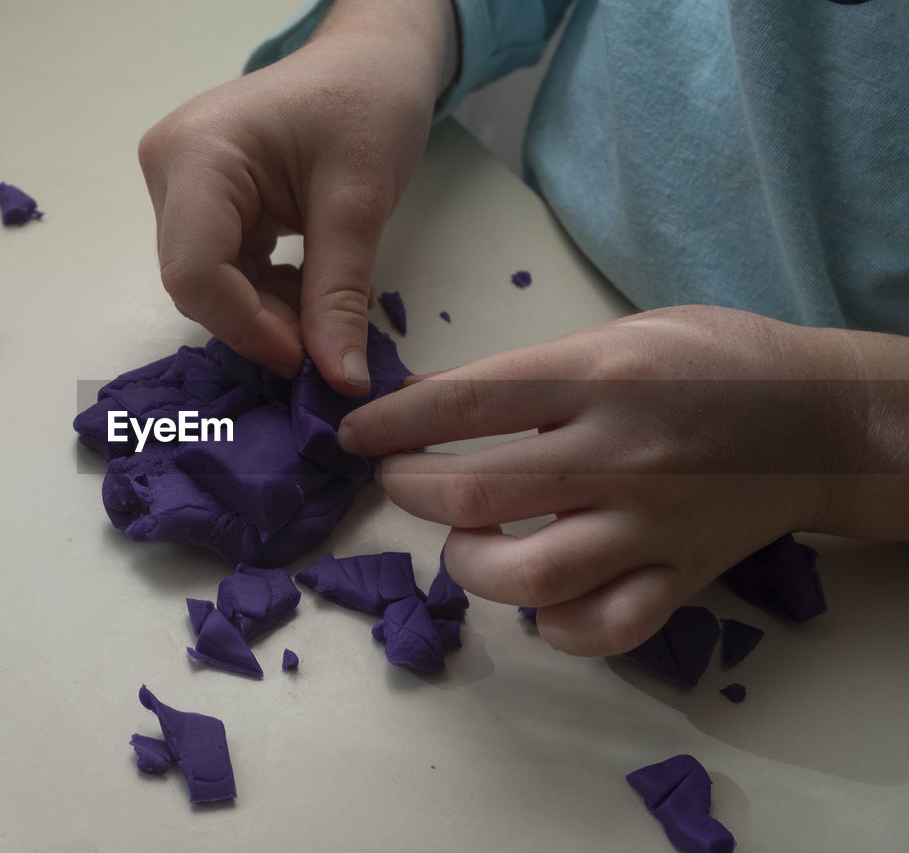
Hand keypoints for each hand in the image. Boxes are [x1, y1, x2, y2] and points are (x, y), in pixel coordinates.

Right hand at [138, 1, 456, 394]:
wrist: (369, 60)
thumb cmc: (368, 105)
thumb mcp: (360, 203)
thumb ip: (339, 296)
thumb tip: (340, 382)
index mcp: (197, 155)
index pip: (195, 271)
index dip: (246, 327)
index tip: (306, 359)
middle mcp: (169, 169)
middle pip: (196, 281)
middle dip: (259, 323)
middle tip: (324, 344)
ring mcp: (178, 185)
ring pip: (208, 283)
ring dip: (265, 312)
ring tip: (324, 308)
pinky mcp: (199, 201)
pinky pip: (221, 268)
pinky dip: (264, 293)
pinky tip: (307, 287)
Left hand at [338, 305, 908, 655]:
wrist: (820, 418)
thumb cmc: (710, 362)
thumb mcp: (618, 336)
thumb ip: (532, 373)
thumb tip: (428, 407)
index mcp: (601, 376)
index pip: (466, 403)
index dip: (393, 424)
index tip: (355, 435)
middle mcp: (621, 453)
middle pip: (477, 494)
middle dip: (412, 492)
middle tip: (401, 482)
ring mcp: (653, 524)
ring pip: (531, 576)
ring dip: (470, 566)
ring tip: (463, 544)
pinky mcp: (681, 576)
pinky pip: (602, 628)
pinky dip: (556, 627)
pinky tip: (540, 602)